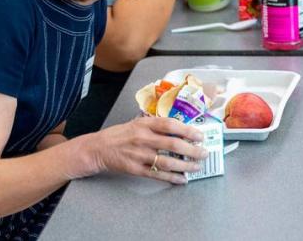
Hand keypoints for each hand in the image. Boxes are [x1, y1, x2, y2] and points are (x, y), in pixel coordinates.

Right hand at [76, 117, 207, 184]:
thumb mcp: (138, 122)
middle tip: (204, 153)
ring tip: (196, 167)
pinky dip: (171, 178)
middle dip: (192, 150)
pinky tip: (182, 179)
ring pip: (167, 162)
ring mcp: (139, 155)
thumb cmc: (120, 134)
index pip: (171, 125)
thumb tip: (181, 127)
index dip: (188, 130)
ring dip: (185, 166)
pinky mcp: (135, 169)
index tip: (200, 135)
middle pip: (173, 144)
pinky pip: (157, 174)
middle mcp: (143, 139)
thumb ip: (157, 125)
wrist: (98, 148)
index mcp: (145, 124)